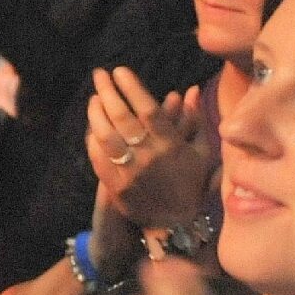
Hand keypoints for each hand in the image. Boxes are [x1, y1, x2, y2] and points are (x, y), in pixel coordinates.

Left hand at [89, 70, 213, 229]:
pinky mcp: (116, 186)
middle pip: (122, 117)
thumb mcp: (201, 152)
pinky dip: (92, 139)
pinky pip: (98, 157)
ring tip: (95, 98)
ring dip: (96, 113)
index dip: (132, 87)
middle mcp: (149, 157)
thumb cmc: (190, 183)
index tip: (120, 71)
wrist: (175, 223)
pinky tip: (92, 127)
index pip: (148, 109)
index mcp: (171, 145)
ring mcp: (130, 172)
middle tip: (100, 75)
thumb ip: (196, 120)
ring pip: (105, 135)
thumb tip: (192, 89)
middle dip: (108, 91)